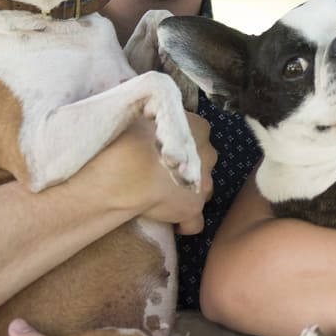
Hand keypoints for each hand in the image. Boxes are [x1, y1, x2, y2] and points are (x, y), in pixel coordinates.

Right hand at [91, 114, 216, 233]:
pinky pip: (194, 222)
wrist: (127, 171)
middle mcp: (207, 154)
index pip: (196, 133)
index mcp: (197, 127)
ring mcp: (203, 183)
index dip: (180, 143)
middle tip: (162, 172)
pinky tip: (172, 223)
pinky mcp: (193, 209)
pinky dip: (185, 222)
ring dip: (189, 192)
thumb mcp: (143, 113)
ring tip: (166, 196)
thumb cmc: (130, 137)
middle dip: (188, 167)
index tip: (162, 148)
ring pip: (204, 189)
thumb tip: (149, 113)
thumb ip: (156, 114)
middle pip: (203, 161)